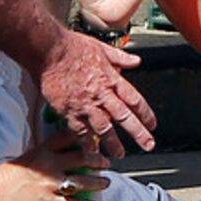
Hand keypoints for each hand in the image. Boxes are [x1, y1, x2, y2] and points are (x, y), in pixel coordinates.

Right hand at [0, 130, 108, 200]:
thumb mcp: (28, 156)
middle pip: (82, 158)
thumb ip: (46, 153)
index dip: (85, 137)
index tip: (95, 138)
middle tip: (106, 163)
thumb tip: (66, 151)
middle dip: (98, 160)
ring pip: (83, 181)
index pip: (68, 137)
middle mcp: (49, 165)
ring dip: (99, 182)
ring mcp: (51, 184)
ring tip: (106, 182)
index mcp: (43, 150)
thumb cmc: (8, 176)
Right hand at [39, 27, 155, 156]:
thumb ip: (120, 57)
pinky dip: (87, 142)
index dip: (145, 113)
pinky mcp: (68, 111)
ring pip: (104, 128)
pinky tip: (91, 151)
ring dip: (113, 143)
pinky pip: (80, 131)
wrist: (48, 51)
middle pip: (124, 117)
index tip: (152, 123)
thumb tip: (136, 60)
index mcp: (111, 78)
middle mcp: (101, 93)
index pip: (134, 99)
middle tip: (148, 145)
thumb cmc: (71, 46)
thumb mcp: (101, 47)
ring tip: (120, 154)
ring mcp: (85, 104)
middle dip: (138, 133)